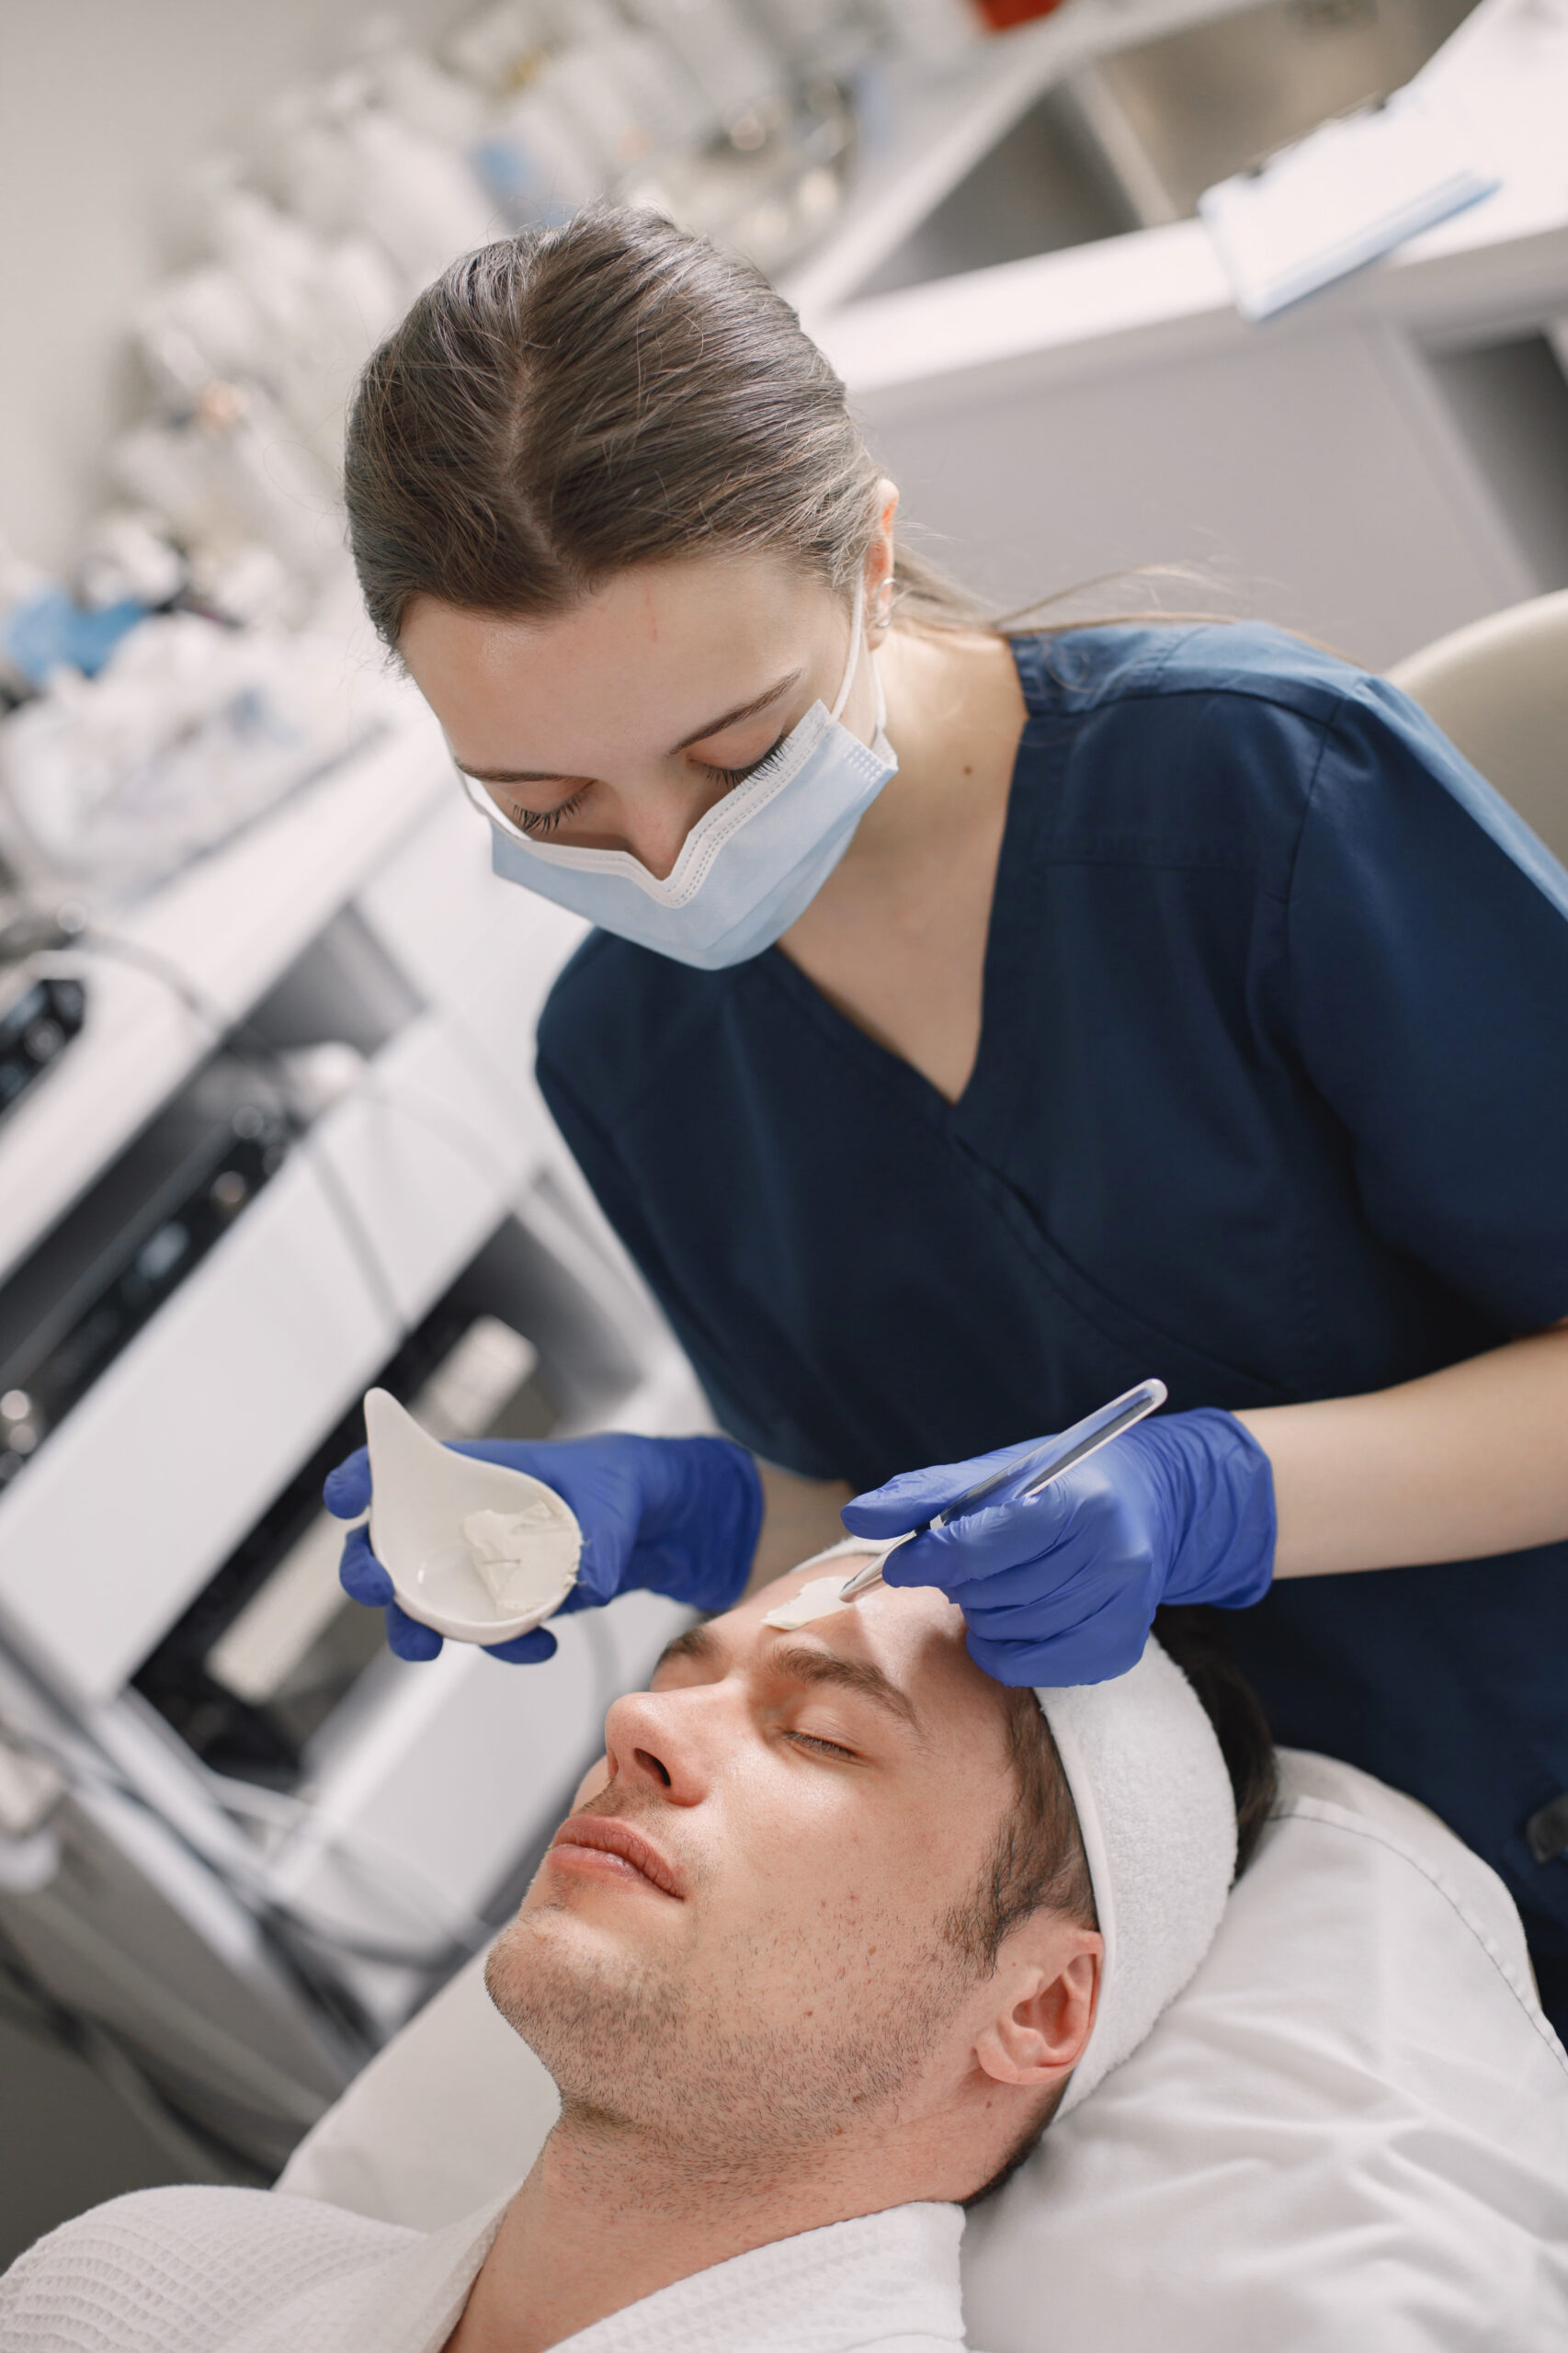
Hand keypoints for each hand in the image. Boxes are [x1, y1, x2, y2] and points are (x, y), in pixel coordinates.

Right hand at [325, 1431, 762, 1662]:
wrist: (666, 1524)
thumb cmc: (629, 1483)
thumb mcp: (620, 1493)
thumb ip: (603, 1532)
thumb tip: (589, 1578)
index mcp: (478, 1469)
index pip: (402, 1464)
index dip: (363, 1477)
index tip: (345, 1498)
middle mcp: (465, 1517)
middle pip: (390, 1543)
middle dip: (368, 1568)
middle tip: (380, 1589)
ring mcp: (483, 1565)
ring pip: (422, 1601)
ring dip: (413, 1628)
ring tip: (427, 1648)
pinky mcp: (510, 1604)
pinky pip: (485, 1634)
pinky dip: (505, 1646)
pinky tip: (543, 1647)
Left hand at [840, 1409, 1274, 1686]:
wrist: (1149, 1505)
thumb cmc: (1056, 1486)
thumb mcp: (997, 1472)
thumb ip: (925, 1495)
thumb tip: (857, 1514)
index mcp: (1079, 1500)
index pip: (985, 1544)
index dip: (931, 1558)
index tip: (901, 1563)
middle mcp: (1111, 1556)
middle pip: (991, 1593)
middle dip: (961, 1580)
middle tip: (967, 1560)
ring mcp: (1120, 1608)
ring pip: (1004, 1632)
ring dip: (981, 1611)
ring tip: (999, 1581)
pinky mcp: (1118, 1649)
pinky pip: (1025, 1668)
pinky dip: (1002, 1646)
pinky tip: (1016, 1615)